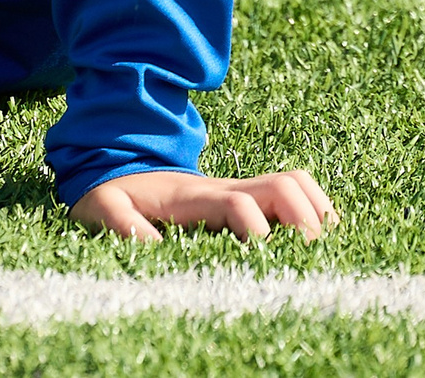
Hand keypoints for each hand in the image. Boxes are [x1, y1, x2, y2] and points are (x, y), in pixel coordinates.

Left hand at [68, 169, 336, 243]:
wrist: (118, 164)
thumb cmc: (113, 193)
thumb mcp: (102, 206)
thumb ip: (120, 223)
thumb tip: (153, 248)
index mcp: (194, 195)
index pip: (239, 203)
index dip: (257, 230)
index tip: (262, 259)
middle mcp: (225, 187)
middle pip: (283, 184)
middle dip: (306, 219)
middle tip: (310, 259)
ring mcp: (241, 188)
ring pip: (296, 182)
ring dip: (316, 211)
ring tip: (322, 250)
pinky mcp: (249, 196)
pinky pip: (293, 191)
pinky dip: (314, 210)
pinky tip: (315, 241)